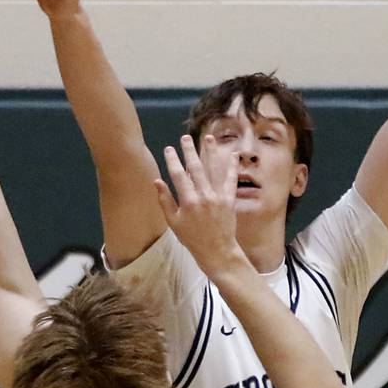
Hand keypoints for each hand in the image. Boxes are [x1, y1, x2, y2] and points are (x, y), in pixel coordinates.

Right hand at [155, 135, 241, 278]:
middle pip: (195, 168)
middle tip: (185, 137)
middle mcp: (203, 196)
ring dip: (210, 152)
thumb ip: (165, 201)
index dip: (173, 160)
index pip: (178, 175)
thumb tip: (157, 181)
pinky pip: (230, 180)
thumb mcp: (174, 222)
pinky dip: (231, 167)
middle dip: (189, 150)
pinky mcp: (229, 200)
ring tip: (208, 137)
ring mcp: (218, 197)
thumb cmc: (192, 238)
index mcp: (187, 202)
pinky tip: (231, 154)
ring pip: (213, 170)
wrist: (216, 250)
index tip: (168, 149)